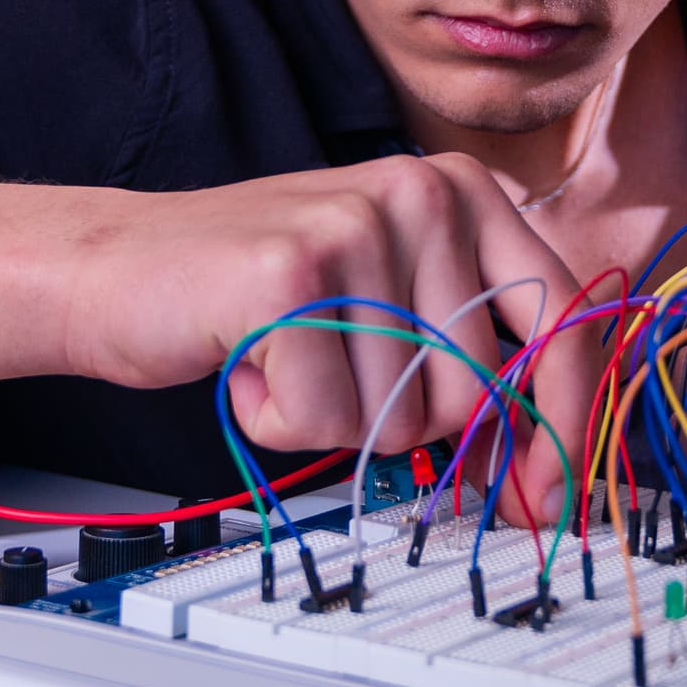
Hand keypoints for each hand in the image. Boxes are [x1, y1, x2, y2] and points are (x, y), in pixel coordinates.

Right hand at [54, 156, 601, 501]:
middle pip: (475, 392)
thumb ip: (469, 358)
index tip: (557, 493)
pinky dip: (279, 420)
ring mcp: (357, 226)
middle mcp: (422, 193)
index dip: (569, 422)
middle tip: (333, 375)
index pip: (565, 322)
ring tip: (284, 356)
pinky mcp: (292, 274)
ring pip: (400, 415)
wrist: (117, 270)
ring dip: (332, 419)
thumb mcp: (386, 306)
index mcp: (464, 192)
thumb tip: (548, 464)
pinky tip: (248, 362)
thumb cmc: (258, 299)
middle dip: (402, 420)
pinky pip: (326, 419)